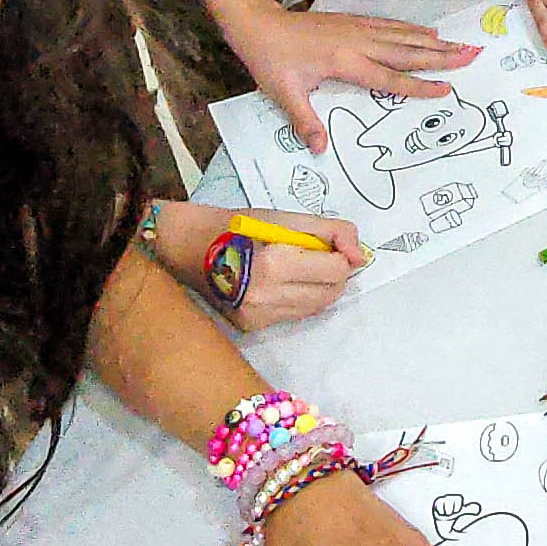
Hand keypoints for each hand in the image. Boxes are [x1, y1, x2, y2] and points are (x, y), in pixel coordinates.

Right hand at [151, 202, 370, 329]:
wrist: (185, 248)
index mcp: (275, 263)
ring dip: (317, 288)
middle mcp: (267, 297)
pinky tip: (278, 283)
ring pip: (314, 308)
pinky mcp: (251, 327)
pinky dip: (296, 299)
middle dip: (333, 275)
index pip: (336, 270)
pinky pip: (292, 316)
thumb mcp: (284, 218)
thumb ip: (330, 231)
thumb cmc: (235, 226)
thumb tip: (361, 257)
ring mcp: (258, 317)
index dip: (340, 256)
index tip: (328, 246)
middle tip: (316, 257)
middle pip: (331, 294)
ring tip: (296, 268)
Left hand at [223, 5, 474, 149]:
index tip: (445, 89)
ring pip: (401, 35)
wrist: (258, 23)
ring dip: (431, 41)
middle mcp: (357, 42)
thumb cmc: (270, 60)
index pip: (390, 78)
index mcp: (345, 62)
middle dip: (440, 56)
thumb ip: (305, 121)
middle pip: (406, 51)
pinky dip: (409, 28)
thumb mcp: (284, 94)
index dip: (418, 86)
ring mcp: (356, 29)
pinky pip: (388, 25)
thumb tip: (319, 149)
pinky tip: (423, 31)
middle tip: (471, 55)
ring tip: (457, 44)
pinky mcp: (351, 21)